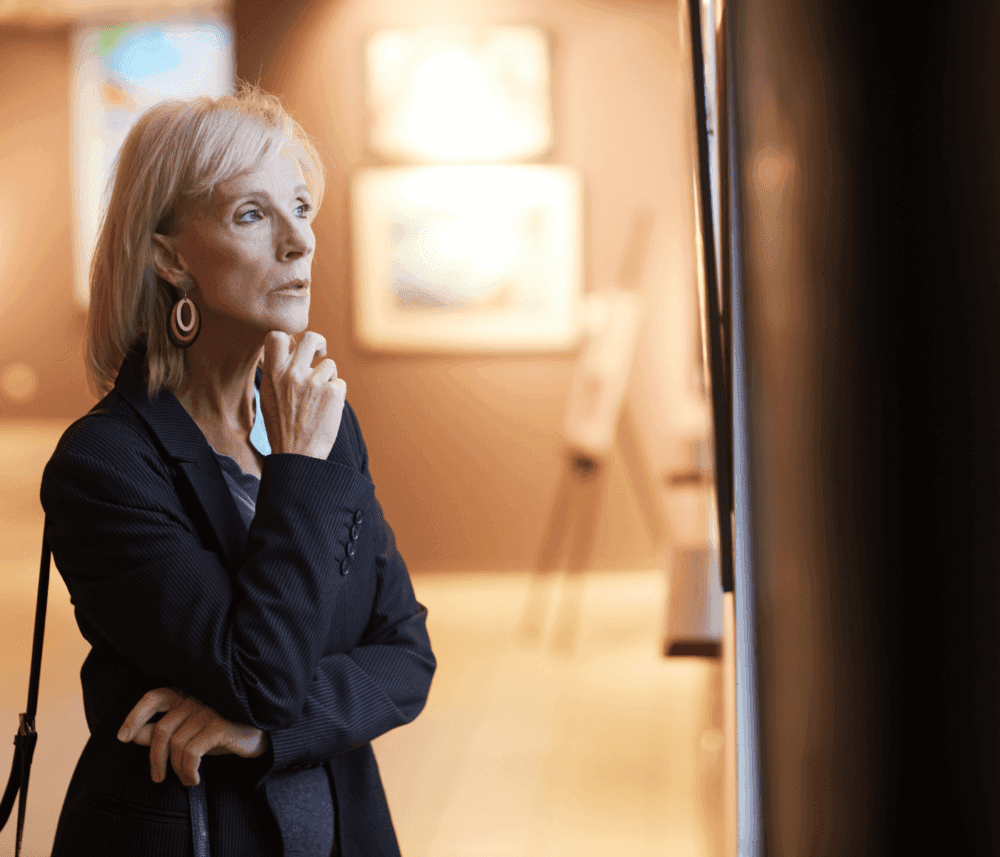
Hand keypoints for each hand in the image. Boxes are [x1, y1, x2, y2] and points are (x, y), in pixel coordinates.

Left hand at [117, 687, 268, 786]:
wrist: (260, 735)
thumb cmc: (221, 732)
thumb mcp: (190, 732)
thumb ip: (163, 731)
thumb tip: (133, 735)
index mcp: (185, 696)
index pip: (153, 697)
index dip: (135, 716)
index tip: (122, 738)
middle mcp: (195, 699)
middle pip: (161, 731)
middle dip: (155, 760)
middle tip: (158, 778)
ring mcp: (209, 711)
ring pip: (176, 745)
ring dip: (177, 770)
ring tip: (187, 780)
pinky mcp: (220, 726)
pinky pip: (192, 753)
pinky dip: (188, 771)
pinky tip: (194, 778)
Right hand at [260, 330, 346, 459]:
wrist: (297, 455)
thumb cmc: (282, 428)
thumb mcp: (268, 398)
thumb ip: (278, 374)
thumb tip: (289, 353)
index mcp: (273, 374)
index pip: (276, 336)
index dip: (290, 335)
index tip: (297, 346)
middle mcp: (293, 374)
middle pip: (311, 337)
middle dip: (319, 342)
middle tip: (321, 353)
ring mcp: (314, 382)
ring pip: (329, 365)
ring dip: (328, 379)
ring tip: (318, 402)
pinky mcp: (333, 392)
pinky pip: (340, 383)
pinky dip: (336, 395)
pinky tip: (326, 411)